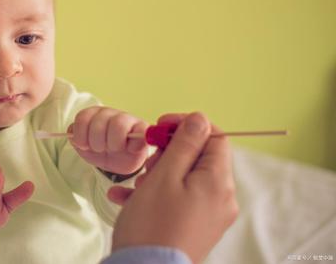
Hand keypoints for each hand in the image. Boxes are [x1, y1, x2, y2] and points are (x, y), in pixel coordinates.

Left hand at [68, 106, 148, 175]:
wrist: (119, 162)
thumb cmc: (101, 151)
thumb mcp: (84, 147)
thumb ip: (75, 138)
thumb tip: (73, 133)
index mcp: (93, 114)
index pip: (83, 118)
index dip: (81, 135)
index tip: (84, 145)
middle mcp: (110, 114)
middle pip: (99, 123)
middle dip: (97, 143)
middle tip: (101, 149)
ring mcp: (128, 120)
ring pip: (118, 125)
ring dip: (113, 144)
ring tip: (115, 149)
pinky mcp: (143, 129)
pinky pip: (141, 132)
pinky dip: (133, 144)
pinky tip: (130, 150)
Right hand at [107, 112, 238, 263]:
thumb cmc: (153, 224)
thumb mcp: (164, 176)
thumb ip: (184, 144)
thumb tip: (199, 119)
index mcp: (218, 182)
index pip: (215, 136)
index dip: (187, 125)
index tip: (160, 126)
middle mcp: (221, 198)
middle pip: (200, 158)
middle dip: (169, 152)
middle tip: (146, 159)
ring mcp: (209, 215)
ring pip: (185, 178)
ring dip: (158, 173)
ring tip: (135, 183)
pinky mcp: (195, 228)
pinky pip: (179, 200)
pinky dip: (156, 193)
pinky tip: (125, 197)